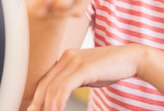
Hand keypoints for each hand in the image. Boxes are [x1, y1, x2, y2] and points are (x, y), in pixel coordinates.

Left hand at [27, 44, 143, 110]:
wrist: (130, 58)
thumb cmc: (110, 67)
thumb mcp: (86, 74)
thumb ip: (73, 80)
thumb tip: (59, 96)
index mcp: (65, 58)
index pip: (45, 80)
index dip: (37, 98)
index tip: (33, 110)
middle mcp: (66, 57)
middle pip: (44, 85)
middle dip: (38, 104)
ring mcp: (74, 61)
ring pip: (53, 88)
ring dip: (47, 107)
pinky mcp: (83, 68)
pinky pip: (64, 88)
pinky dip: (58, 102)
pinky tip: (57, 110)